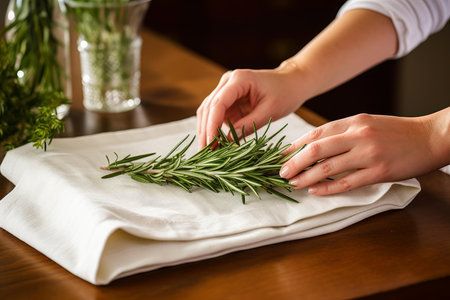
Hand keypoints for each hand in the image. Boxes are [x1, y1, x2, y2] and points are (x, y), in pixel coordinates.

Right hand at [196, 67, 307, 148]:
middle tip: (204, 153)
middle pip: (207, 108)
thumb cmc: (285, 93)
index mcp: (239, 79)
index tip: (210, 143)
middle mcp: (227, 82)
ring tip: (207, 152)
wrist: (291, 83)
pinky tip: (215, 145)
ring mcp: (226, 90)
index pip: (218, 103)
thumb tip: (227, 141)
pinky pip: (216, 117)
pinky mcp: (228, 101)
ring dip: (206, 132)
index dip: (211, 125)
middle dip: (205, 131)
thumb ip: (248, 125)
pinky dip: (214, 131)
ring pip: (207, 113)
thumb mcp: (270, 111)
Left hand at [280, 111, 449, 195]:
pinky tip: (314, 191)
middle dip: (294, 162)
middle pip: (316, 150)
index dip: (295, 146)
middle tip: (281, 173)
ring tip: (293, 184)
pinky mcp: (379, 172)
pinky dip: (328, 188)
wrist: (431, 137)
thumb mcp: (367, 123)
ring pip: (328, 167)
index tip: (281, 156)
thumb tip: (314, 144)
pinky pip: (347, 182)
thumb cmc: (396, 132)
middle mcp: (358, 135)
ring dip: (306, 177)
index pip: (316, 134)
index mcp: (353, 121)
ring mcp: (369, 154)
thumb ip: (342, 131)